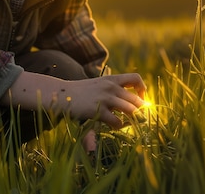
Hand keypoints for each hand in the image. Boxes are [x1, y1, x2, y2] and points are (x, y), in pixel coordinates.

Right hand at [0, 71, 145, 128]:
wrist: (62, 94)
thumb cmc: (81, 92)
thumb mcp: (98, 85)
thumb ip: (113, 90)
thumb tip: (129, 101)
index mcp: (112, 79)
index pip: (135, 78)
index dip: (142, 89)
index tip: (140, 98)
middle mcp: (111, 87)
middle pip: (136, 99)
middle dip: (140, 111)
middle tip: (138, 119)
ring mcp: (105, 98)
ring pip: (131, 110)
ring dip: (133, 120)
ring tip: (129, 124)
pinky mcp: (98, 110)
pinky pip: (117, 121)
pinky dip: (119, 126)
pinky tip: (114, 126)